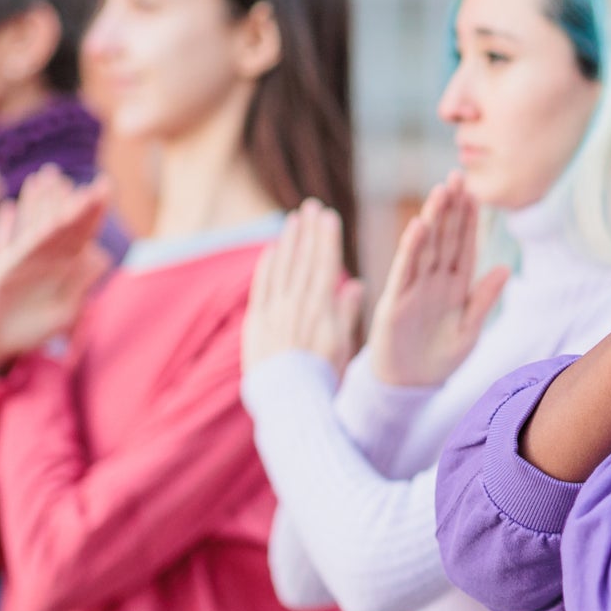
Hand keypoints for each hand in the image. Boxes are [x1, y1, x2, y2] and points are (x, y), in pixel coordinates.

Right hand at [0, 165, 111, 372]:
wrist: (1, 346)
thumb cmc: (36, 328)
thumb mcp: (66, 309)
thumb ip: (81, 284)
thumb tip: (100, 257)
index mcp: (66, 266)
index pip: (82, 232)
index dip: (93, 210)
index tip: (105, 187)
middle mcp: (45, 258)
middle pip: (59, 223)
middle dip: (69, 200)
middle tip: (77, 176)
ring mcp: (21, 261)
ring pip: (32, 226)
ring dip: (38, 202)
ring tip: (45, 177)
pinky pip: (4, 246)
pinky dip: (6, 230)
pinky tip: (9, 209)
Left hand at [242, 199, 363, 376]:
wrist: (291, 403)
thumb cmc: (324, 379)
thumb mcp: (344, 347)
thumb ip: (346, 312)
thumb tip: (353, 284)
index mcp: (324, 309)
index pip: (325, 265)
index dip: (327, 239)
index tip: (329, 216)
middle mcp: (299, 305)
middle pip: (304, 260)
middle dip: (308, 231)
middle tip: (311, 206)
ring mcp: (275, 312)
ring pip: (283, 267)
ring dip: (289, 241)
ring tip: (293, 219)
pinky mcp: (257, 322)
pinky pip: (262, 286)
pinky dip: (267, 265)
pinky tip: (272, 248)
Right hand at [365, 174, 506, 387]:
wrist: (410, 387)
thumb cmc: (440, 359)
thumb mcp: (470, 331)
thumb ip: (484, 299)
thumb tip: (505, 269)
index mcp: (456, 286)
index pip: (465, 246)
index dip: (469, 220)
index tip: (475, 192)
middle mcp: (435, 281)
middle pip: (445, 238)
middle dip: (451, 208)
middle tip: (457, 176)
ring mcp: (414, 289)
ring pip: (426, 247)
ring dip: (432, 219)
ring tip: (440, 192)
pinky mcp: (395, 301)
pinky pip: (404, 271)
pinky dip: (411, 249)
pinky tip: (417, 227)